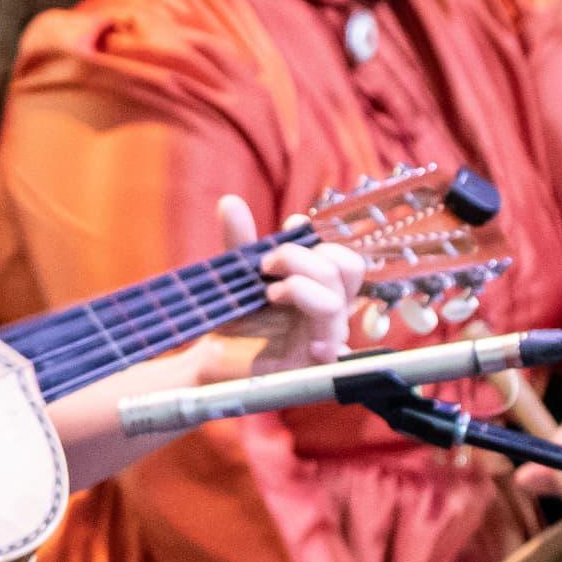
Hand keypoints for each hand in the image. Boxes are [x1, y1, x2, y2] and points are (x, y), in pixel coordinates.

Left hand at [219, 191, 365, 368]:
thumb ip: (239, 242)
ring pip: (336, 296)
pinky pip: (331, 336)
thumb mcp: (237, 276)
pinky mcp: (318, 359)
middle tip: (266, 265)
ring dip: (300, 284)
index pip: (339, 252)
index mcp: (318, 283)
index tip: (290, 224)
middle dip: (304, 256)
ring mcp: (327, 332)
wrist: (215, 360)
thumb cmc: (235, 319)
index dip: (317, 234)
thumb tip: (230, 201)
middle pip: (347, 266)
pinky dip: (312, 320)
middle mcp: (329, 305)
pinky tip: (290, 318)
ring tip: (269, 293)